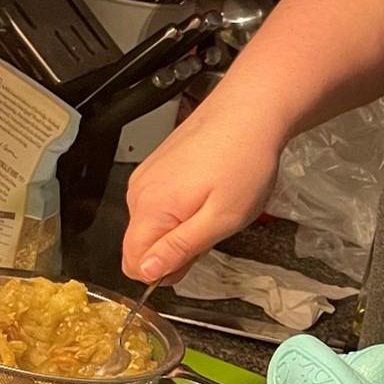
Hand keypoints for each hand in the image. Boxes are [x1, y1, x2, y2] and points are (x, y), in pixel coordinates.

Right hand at [122, 95, 281, 283]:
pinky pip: (159, 204)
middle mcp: (139, 191)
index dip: (164, 272)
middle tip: (212, 230)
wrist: (250, 112)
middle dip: (175, 250)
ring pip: (153, 225)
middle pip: (143, 245)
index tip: (193, 258)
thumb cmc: (243, 162)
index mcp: (150, 208)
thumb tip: (148, 272)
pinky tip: (208, 194)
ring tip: (214, 208)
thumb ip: (180, 248)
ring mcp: (147, 176)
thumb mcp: (220, 219)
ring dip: (181, 229)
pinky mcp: (158, 167)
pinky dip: (181, 209)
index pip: (133, 263)